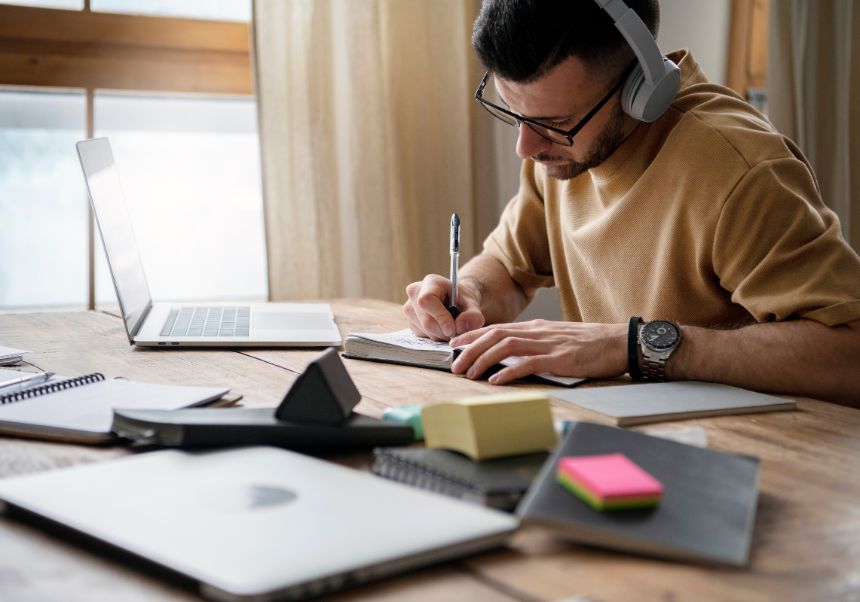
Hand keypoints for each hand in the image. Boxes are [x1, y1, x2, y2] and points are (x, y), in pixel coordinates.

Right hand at [403, 275, 484, 340]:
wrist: (457, 302)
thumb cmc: (463, 300)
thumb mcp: (473, 305)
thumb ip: (472, 316)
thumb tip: (460, 327)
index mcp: (430, 282)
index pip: (427, 300)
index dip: (439, 317)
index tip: (452, 330)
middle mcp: (415, 293)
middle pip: (426, 320)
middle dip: (443, 331)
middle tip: (457, 332)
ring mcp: (409, 308)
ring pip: (424, 330)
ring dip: (441, 335)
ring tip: (451, 326)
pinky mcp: (410, 321)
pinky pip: (422, 336)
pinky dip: (435, 336)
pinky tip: (442, 327)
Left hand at [449, 319, 627, 384]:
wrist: (619, 342)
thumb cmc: (590, 344)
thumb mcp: (557, 338)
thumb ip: (535, 344)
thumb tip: (512, 356)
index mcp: (536, 328)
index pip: (497, 328)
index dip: (472, 336)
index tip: (454, 345)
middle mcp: (538, 332)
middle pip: (495, 336)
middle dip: (470, 349)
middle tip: (454, 364)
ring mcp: (548, 344)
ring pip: (506, 347)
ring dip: (483, 360)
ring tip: (469, 373)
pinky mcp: (560, 358)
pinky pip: (528, 363)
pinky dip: (509, 371)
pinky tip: (496, 380)